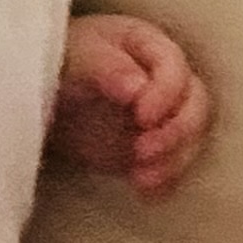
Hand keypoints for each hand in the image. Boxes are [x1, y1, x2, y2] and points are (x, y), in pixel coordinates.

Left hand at [52, 13, 213, 195]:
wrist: (46, 94)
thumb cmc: (65, 60)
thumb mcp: (81, 55)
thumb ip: (108, 67)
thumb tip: (138, 87)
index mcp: (153, 49)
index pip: (176, 70)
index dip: (166, 94)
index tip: (142, 116)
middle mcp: (169, 84)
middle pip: (196, 107)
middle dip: (176, 133)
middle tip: (142, 151)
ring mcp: (165, 119)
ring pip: (190, 141)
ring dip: (171, 162)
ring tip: (141, 179)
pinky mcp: (154, 149)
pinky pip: (171, 166)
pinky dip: (163, 181)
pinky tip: (145, 193)